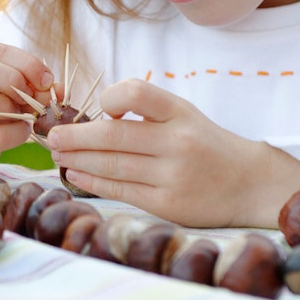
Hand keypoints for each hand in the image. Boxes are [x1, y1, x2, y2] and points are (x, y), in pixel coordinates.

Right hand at [0, 43, 54, 179]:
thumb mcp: (2, 93)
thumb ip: (29, 85)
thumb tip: (59, 88)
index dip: (26, 62)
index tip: (47, 79)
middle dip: (13, 78)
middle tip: (34, 96)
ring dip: (10, 106)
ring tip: (23, 115)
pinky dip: (16, 132)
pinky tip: (21, 132)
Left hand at [45, 78, 299, 227]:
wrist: (248, 183)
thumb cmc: (205, 143)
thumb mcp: (184, 114)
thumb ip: (145, 111)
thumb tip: (94, 116)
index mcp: (181, 113)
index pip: (138, 94)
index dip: (111, 98)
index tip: (99, 106)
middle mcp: (178, 143)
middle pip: (114, 137)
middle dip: (76, 137)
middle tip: (51, 135)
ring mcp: (172, 176)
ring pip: (112, 166)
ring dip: (78, 160)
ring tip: (57, 154)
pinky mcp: (168, 204)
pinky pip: (121, 191)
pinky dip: (94, 181)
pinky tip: (76, 174)